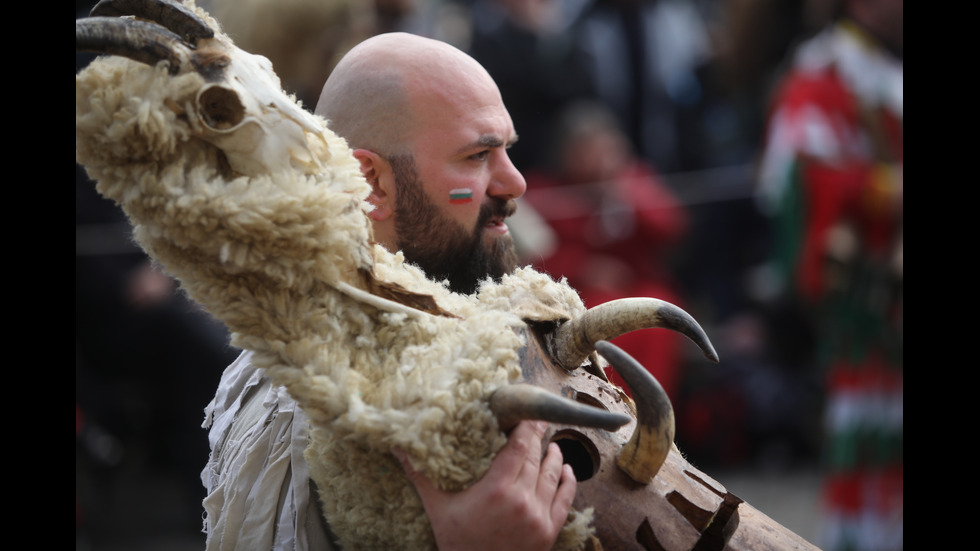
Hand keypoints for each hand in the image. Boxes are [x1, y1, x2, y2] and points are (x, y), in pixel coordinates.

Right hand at [395, 420, 575, 550]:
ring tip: (552, 444)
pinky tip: (566, 470)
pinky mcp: (548, 532)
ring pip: (551, 476)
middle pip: (534, 459)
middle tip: (537, 424)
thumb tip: (398, 448)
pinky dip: (568, 483)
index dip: (525, 428)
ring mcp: (538, 517)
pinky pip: (564, 501)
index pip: (518, 448)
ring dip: (553, 456)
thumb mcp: (437, 508)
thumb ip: (421, 475)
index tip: (528, 415)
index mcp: (495, 490)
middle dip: (536, 439)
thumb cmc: (456, 544)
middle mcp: (521, 501)